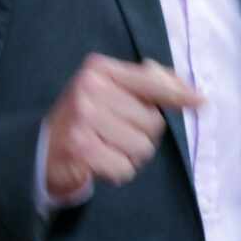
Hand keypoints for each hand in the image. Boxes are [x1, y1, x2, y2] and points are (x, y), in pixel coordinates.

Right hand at [43, 54, 202, 199]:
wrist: (40, 149)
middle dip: (143, 134)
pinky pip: (125, 168)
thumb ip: (147, 83)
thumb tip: (187, 88)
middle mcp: (90, 88)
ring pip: (142, 147)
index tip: (200, 101)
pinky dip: (117, 171)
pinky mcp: (81, 149)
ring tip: (108, 147)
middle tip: (116, 133)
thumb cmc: (85, 116)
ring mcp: (84, 118)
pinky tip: (100, 162)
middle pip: (152, 121)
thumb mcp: (109, 89)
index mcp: (100, 69)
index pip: (151, 82)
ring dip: (131, 155)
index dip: (178, 94)